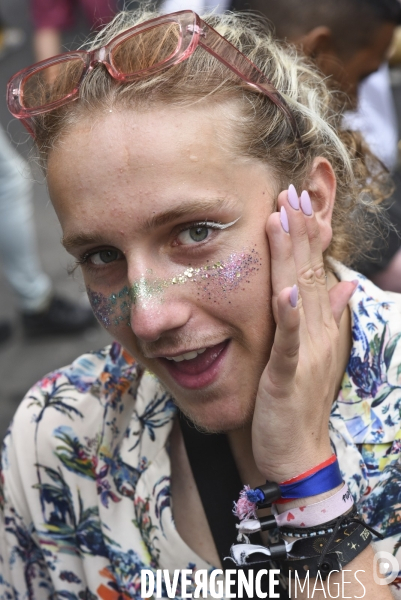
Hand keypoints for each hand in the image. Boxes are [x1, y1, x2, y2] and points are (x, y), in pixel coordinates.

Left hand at [252, 185, 355, 484]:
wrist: (299, 449)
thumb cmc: (300, 399)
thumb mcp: (315, 352)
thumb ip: (328, 316)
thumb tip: (344, 284)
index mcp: (321, 325)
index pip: (314, 271)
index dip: (307, 235)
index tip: (299, 199)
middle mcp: (318, 331)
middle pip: (308, 273)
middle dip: (299, 231)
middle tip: (291, 192)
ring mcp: (305, 352)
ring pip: (299, 297)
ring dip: (291, 257)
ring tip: (284, 220)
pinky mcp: (288, 374)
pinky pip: (289, 341)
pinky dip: (289, 315)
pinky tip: (285, 290)